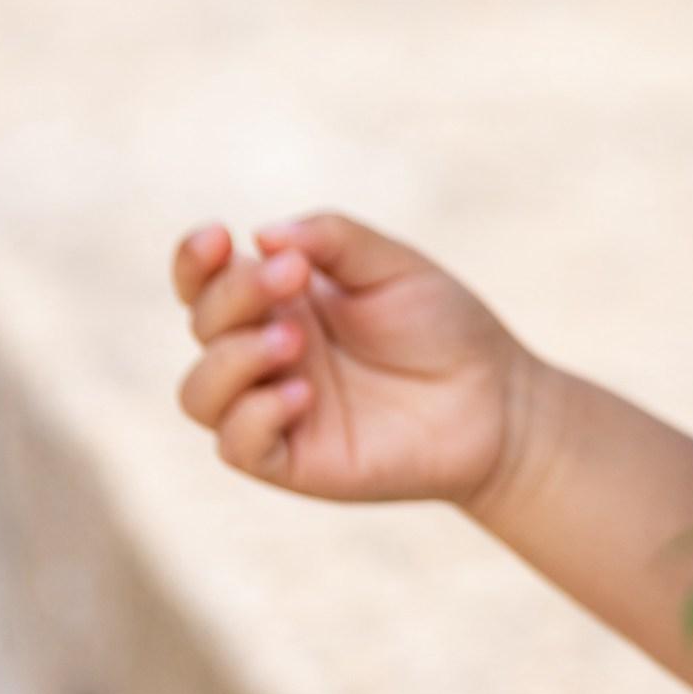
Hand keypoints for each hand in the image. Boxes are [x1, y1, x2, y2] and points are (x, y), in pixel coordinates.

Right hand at [171, 212, 528, 505]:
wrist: (497, 400)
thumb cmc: (444, 327)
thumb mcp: (394, 266)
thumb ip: (333, 240)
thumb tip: (264, 233)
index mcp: (280, 302)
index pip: (206, 282)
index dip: (195, 260)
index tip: (220, 235)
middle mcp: (265, 354)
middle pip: (203, 325)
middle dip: (234, 295)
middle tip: (292, 276)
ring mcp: (275, 409)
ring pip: (198, 393)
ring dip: (232, 359)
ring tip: (293, 341)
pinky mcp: (293, 460)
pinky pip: (237, 446)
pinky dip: (254, 416)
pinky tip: (303, 394)